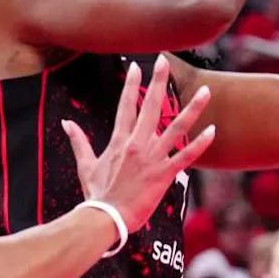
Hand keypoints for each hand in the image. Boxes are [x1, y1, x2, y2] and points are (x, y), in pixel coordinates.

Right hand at [62, 55, 214, 231]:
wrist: (107, 217)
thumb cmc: (97, 193)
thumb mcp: (85, 165)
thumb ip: (78, 141)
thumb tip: (65, 122)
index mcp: (119, 141)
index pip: (126, 106)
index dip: (131, 84)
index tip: (137, 65)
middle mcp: (137, 145)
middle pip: (150, 107)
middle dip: (157, 81)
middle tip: (163, 59)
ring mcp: (152, 159)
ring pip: (176, 128)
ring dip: (192, 108)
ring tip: (206, 90)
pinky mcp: (165, 175)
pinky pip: (186, 156)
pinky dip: (200, 144)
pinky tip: (213, 130)